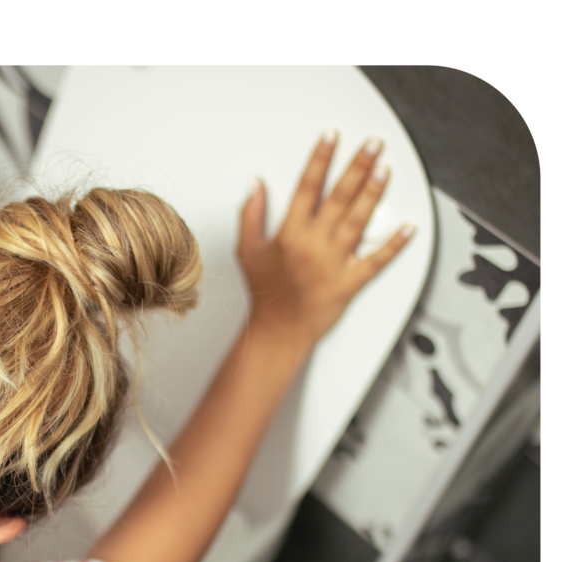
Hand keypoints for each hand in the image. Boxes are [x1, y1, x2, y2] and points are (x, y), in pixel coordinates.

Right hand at [236, 131, 414, 349]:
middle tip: (373, 145)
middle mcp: (313, 245)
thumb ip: (251, 215)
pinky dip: (393, 245)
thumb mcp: (247, 250)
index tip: (332, 137)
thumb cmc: (265, 293)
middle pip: (339, 198)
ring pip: (357, 221)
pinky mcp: (349, 282)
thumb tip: (256, 185)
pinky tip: (407, 228)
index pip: (307, 188)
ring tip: (384, 170)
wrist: (278, 331)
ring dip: (373, 193)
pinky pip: (375, 261)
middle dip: (357, 167)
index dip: (320, 159)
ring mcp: (333, 264)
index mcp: (289, 235)